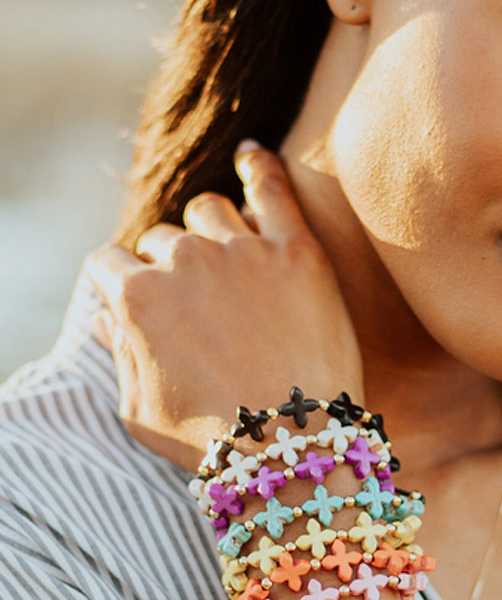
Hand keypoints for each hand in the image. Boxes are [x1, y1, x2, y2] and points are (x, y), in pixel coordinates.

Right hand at [84, 143, 364, 472]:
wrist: (294, 443)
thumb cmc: (213, 441)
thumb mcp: (141, 410)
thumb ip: (121, 353)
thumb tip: (107, 316)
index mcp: (136, 296)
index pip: (110, 263)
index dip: (123, 281)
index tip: (143, 297)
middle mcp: (183, 261)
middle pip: (164, 239)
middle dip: (172, 263)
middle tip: (203, 301)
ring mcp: (242, 249)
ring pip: (210, 210)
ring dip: (210, 227)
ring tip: (228, 255)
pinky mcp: (297, 249)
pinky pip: (272, 187)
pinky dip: (258, 167)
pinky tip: (252, 156)